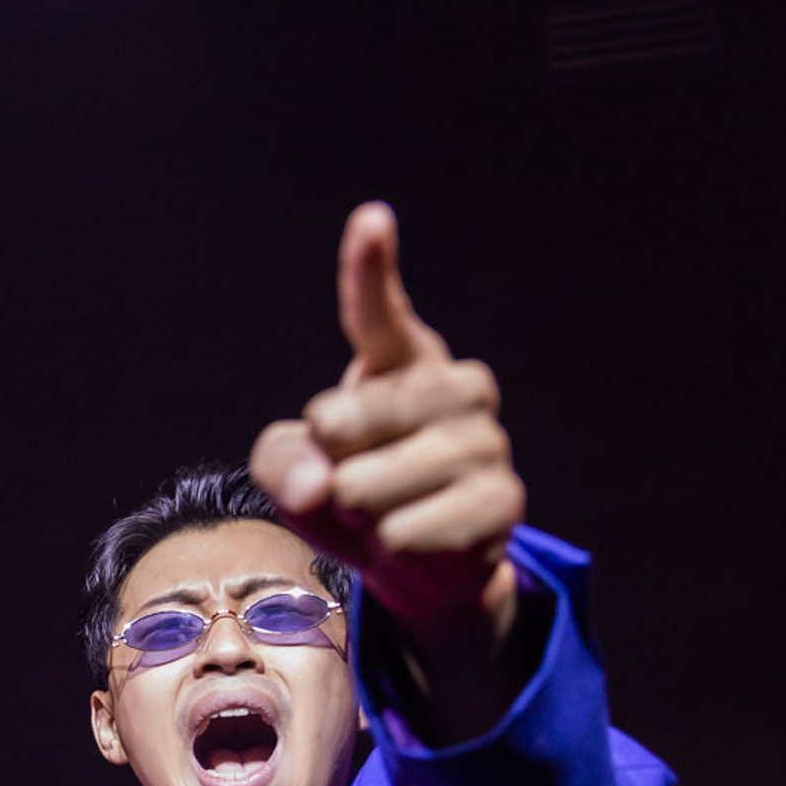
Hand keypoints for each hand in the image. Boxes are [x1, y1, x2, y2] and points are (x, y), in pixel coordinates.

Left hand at [249, 202, 524, 654]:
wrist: (415, 564)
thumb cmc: (349, 494)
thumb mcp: (292, 470)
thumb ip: (281, 461)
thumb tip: (322, 484)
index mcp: (402, 360)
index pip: (378, 314)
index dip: (370, 270)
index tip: (372, 221)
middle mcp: (455, 386)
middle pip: (342, 422)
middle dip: (326, 466)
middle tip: (352, 479)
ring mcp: (486, 441)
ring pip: (369, 487)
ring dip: (358, 513)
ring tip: (385, 511)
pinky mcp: (504, 501)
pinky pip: (408, 531)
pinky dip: (391, 546)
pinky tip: (413, 538)